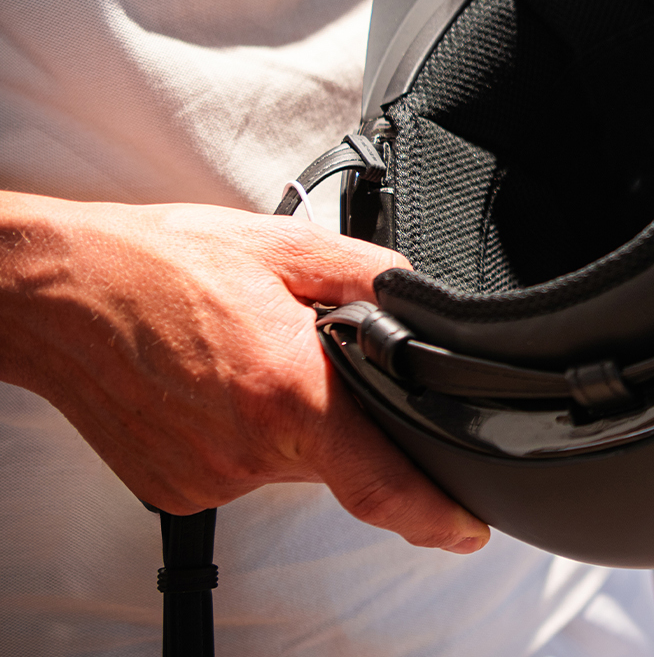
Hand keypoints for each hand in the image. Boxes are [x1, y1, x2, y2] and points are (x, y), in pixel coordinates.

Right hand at [0, 195, 488, 552]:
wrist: (57, 291)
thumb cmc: (158, 264)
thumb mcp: (286, 247)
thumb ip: (370, 275)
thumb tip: (421, 297)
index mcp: (289, 394)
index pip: (383, 486)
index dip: (437, 518)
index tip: (470, 531)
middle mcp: (248, 448)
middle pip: (339, 459)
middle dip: (343, 416)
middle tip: (299, 357)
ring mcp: (207, 477)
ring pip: (288, 462)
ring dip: (288, 421)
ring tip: (246, 358)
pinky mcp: (175, 490)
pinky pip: (240, 468)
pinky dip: (243, 432)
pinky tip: (217, 385)